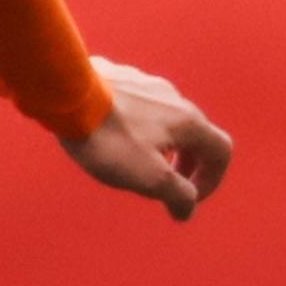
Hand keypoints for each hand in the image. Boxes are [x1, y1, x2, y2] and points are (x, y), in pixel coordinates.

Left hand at [61, 55, 232, 221]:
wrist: (64, 96)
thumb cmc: (108, 139)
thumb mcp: (150, 178)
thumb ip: (178, 195)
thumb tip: (187, 208)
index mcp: (188, 121)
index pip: (221, 151)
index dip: (212, 180)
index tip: (189, 198)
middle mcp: (172, 96)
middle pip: (195, 133)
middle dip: (187, 164)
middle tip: (168, 185)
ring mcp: (143, 83)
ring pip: (164, 118)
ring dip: (161, 144)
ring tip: (136, 162)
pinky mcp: (116, 77)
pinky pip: (135, 105)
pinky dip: (135, 127)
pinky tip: (110, 135)